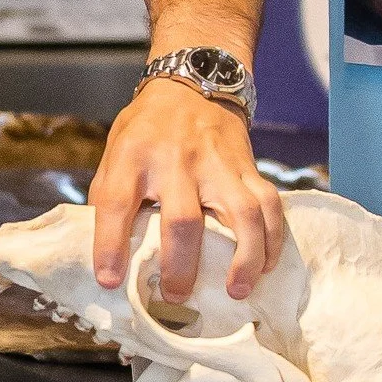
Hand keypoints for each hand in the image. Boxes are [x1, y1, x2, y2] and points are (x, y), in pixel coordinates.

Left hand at [88, 76, 284, 300]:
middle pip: (182, 219)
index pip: (116, 203)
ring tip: (236, 291)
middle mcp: (176, 160)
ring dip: (244, 259)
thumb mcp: (115, 153)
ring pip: (242, 214)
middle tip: (176, 297)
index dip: (110, 245)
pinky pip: (270, 206)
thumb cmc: (146, 131)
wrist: (191, 85)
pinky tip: (264, 266)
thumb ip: (112, 197)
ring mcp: (218, 164)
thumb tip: (112, 256)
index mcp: (133, 155)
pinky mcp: (248, 167)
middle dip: (181, 267)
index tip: (110, 280)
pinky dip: (272, 240)